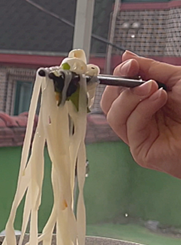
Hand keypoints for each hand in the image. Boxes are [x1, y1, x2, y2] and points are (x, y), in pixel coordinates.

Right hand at [101, 51, 180, 178]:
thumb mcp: (175, 78)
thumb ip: (150, 68)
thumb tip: (126, 56)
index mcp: (144, 103)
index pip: (118, 92)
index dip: (118, 77)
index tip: (129, 64)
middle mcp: (138, 120)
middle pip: (109, 105)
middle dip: (120, 87)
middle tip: (136, 74)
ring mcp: (138, 136)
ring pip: (115, 116)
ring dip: (131, 98)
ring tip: (154, 88)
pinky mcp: (140, 150)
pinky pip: (130, 127)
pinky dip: (142, 110)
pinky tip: (159, 99)